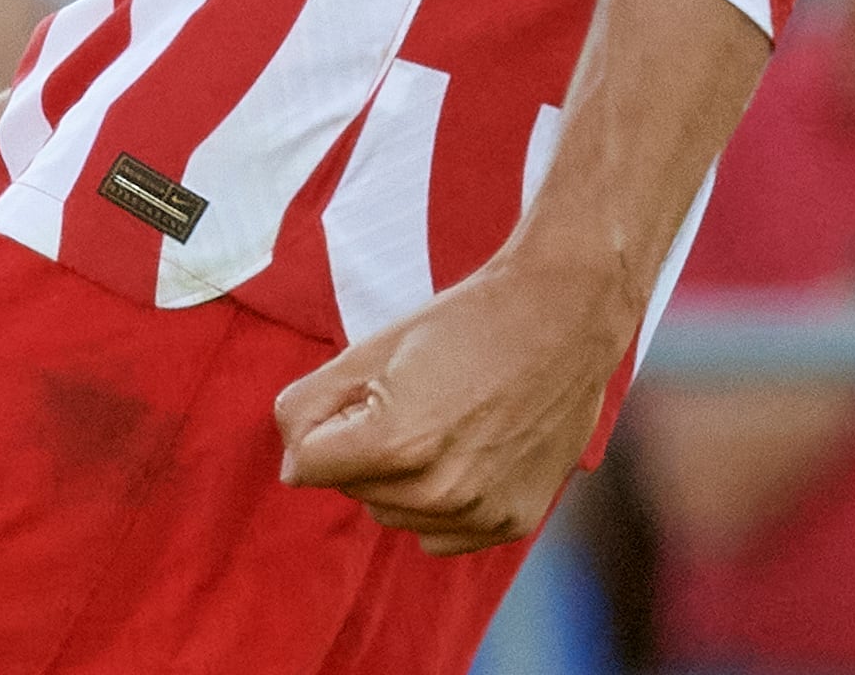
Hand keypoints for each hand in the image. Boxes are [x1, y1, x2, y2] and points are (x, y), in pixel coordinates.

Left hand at [276, 256, 629, 551]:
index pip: (306, 464)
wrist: (562, 319)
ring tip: (440, 420)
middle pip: (350, 489)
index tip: (355, 393)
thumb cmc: (464, 324)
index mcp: (396, 443)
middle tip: (406, 397)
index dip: (320, 424)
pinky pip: (438, 534)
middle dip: (358, 449)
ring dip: (397, 478)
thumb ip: (309, 407)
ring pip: (392, 513)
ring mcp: (479, 513)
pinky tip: (465, 453)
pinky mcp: (511, 523)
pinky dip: (438, 504)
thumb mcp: (370, 349)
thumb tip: (292, 466)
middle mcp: (439, 491)